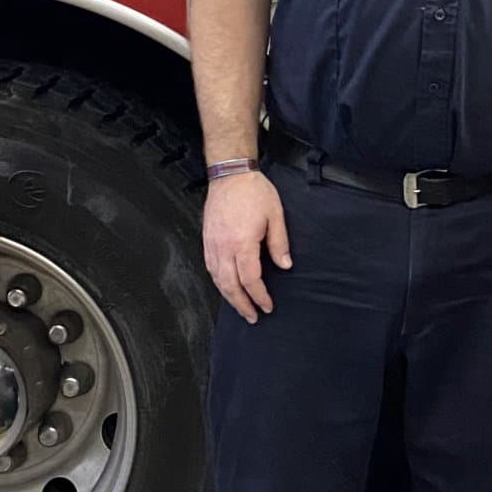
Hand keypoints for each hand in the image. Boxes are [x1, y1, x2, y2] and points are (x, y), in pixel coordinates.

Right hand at [203, 169, 290, 321]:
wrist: (230, 174)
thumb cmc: (254, 192)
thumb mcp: (275, 215)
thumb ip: (279, 243)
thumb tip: (285, 266)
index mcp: (242, 243)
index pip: (250, 279)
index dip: (259, 296)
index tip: (268, 306)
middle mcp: (223, 248)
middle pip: (230, 286)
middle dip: (242, 304)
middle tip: (253, 317)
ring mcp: (212, 244)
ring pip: (218, 279)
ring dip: (229, 296)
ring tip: (240, 307)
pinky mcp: (207, 240)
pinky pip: (210, 268)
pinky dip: (218, 282)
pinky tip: (226, 287)